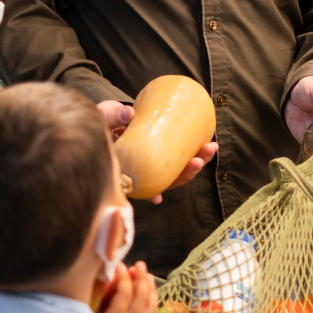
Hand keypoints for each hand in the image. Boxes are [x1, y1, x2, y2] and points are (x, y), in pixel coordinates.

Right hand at [98, 262, 157, 312]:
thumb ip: (94, 308)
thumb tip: (102, 286)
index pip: (123, 293)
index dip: (123, 278)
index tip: (119, 266)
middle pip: (140, 295)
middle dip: (140, 277)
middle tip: (139, 265)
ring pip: (149, 303)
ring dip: (149, 287)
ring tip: (147, 274)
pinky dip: (152, 300)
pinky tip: (151, 293)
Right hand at [99, 101, 215, 202]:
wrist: (108, 114)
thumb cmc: (101, 120)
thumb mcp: (102, 118)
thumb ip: (113, 116)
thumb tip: (129, 114)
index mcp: (126, 170)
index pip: (138, 188)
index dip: (148, 196)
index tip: (158, 198)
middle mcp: (144, 170)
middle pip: (165, 179)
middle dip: (185, 173)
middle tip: (198, 160)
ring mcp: (155, 160)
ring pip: (177, 167)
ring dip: (197, 160)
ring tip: (211, 147)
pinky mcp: (165, 147)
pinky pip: (182, 151)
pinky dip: (195, 148)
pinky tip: (209, 142)